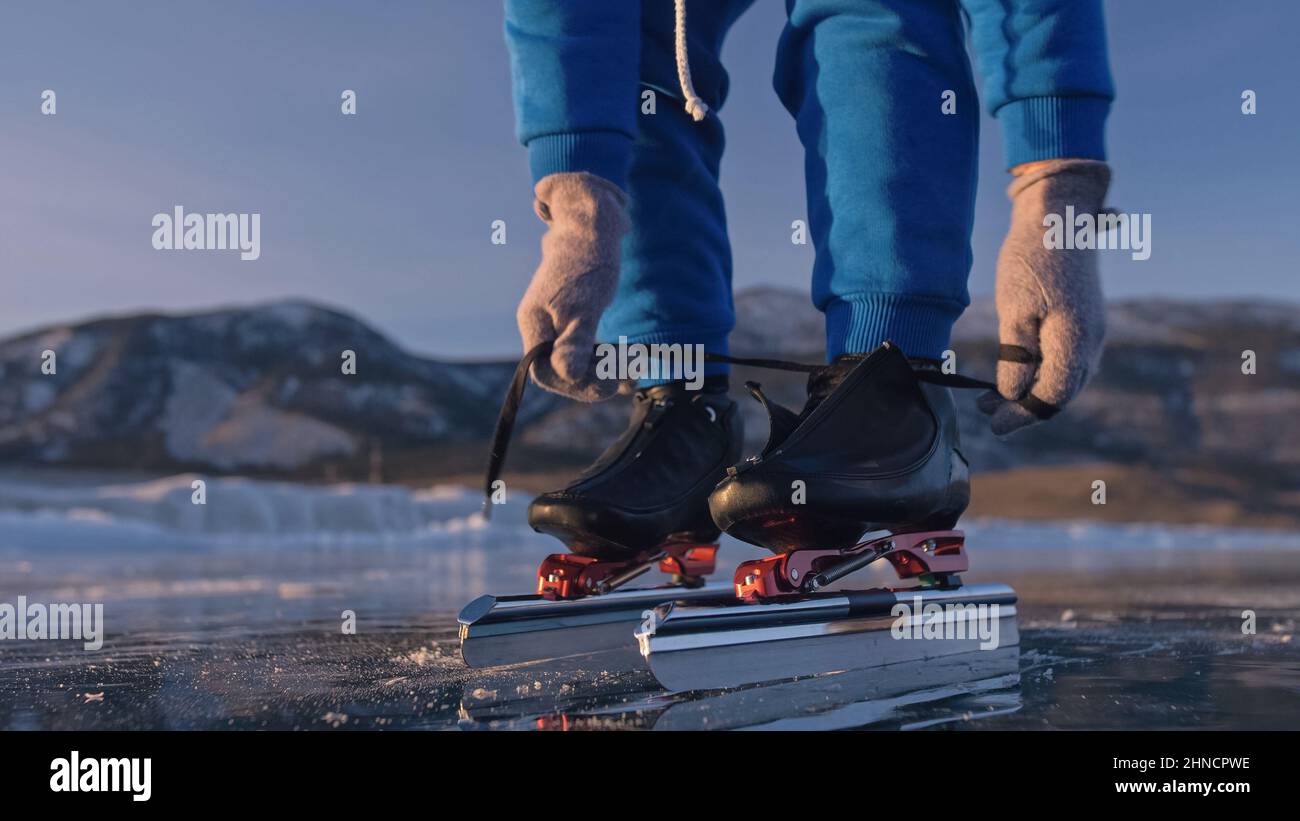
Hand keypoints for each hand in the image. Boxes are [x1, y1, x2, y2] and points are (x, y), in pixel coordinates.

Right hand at [516, 172, 628, 401]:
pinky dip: (606, 356)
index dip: (574, 385)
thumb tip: (566, 375)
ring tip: (634, 369)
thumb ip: (574, 342)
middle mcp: (541, 324)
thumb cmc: (588, 261)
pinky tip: (629, 359)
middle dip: (594, 378)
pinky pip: (586, 346)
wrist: (593, 222)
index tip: (607, 384)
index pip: (544, 373)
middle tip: (628, 377)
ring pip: (576, 361)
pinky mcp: (573, 314)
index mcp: (534, 323)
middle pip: (561, 370)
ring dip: (605, 369)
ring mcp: (556, 319)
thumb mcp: (584, 306)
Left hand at [979, 159, 1110, 434]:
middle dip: (1025, 409)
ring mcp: (1093, 329)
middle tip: (987, 414)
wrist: (1058, 216)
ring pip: (1066, 377)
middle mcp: (1092, 340)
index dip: (1023, 416)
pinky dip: (1041, 373)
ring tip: (992, 398)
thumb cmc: (1032, 260)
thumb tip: (1014, 395)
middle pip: (1062, 392)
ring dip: (1032, 392)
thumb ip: (1017, 357)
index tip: (993, 425)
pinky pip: (1067, 359)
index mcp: (1077, 340)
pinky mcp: (1086, 319)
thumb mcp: (1015, 311)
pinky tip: (1017, 372)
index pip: (1053, 396)